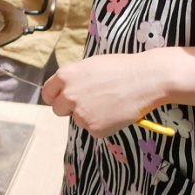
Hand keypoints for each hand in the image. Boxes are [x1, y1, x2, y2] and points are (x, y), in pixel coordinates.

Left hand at [41, 52, 169, 137]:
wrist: (146, 79)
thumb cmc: (121, 68)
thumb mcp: (90, 66)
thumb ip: (74, 79)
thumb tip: (67, 89)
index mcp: (64, 76)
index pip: (47, 93)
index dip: (56, 97)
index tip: (62, 100)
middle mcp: (68, 95)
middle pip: (58, 109)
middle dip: (70, 108)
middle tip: (91, 103)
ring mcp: (80, 113)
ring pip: (78, 120)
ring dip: (89, 116)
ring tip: (110, 104)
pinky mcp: (94, 128)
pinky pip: (94, 129)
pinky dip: (104, 125)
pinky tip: (117, 113)